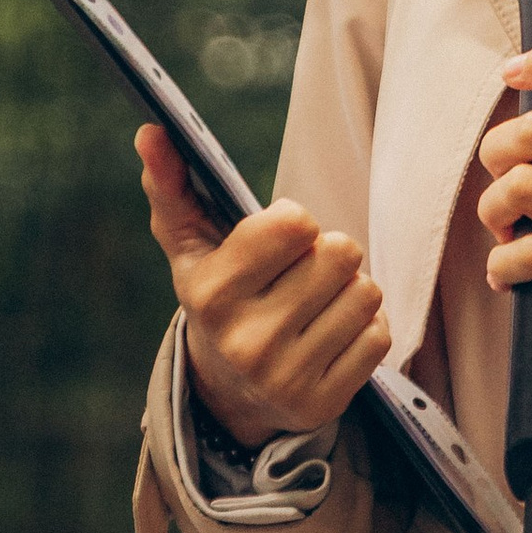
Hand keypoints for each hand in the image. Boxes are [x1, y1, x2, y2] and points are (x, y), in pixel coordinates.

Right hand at [138, 124, 389, 445]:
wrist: (228, 392)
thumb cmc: (218, 295)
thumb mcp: (189, 244)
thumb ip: (171, 183)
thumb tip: (151, 129)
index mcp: (211, 294)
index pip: (295, 224)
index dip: (294, 222)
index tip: (277, 239)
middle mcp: (246, 341)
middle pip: (340, 253)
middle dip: (327, 253)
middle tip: (301, 273)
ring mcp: (285, 378)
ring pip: (365, 292)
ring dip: (350, 289)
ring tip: (316, 303)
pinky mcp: (323, 403)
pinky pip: (380, 336)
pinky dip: (364, 329)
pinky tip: (330, 336)